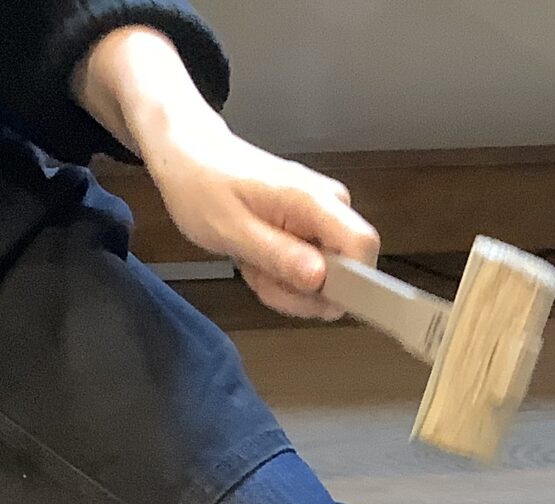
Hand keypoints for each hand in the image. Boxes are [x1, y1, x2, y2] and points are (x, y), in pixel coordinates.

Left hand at [146, 121, 379, 319]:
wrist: (190, 157)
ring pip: (329, 280)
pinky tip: (259, 260)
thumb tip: (319, 278)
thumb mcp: (231, 229)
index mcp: (312, 199)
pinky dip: (284, 277)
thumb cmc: (203, 185)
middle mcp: (329, 205)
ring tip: (253, 263)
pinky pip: (314, 272)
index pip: (363, 246)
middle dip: (302, 291)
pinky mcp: (315, 228)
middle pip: (347, 272)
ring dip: (287, 287)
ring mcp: (324, 217)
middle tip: (259, 276)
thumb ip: (278, 255)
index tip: (308, 295)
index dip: (347, 283)